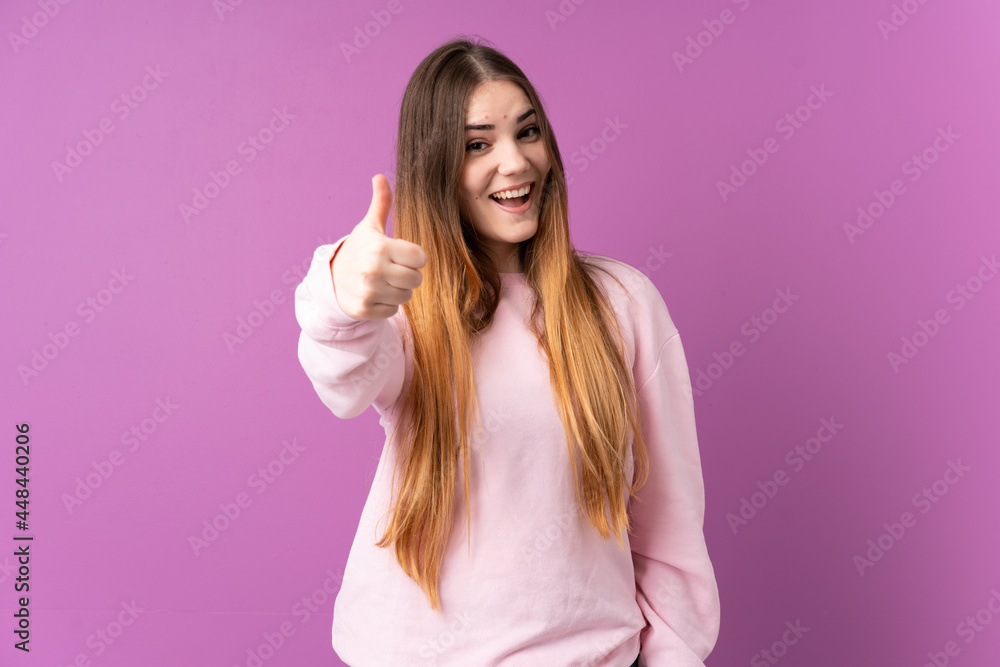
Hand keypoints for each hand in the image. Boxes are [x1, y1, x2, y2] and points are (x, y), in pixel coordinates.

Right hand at [331, 174, 427, 320]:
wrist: (330, 279)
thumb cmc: (358, 251)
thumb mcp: (369, 227)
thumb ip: (381, 204)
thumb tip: (380, 176)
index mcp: (379, 247)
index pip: (421, 257)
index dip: (414, 257)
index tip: (402, 256)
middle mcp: (373, 269)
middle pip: (416, 278)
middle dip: (408, 275)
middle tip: (393, 270)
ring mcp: (368, 291)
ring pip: (407, 296)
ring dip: (399, 290)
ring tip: (384, 282)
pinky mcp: (365, 309)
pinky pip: (393, 310)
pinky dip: (388, 304)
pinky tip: (375, 294)